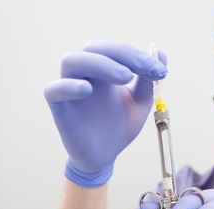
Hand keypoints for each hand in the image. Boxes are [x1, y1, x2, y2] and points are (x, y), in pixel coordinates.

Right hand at [44, 41, 166, 186]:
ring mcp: (70, 88)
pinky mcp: (58, 107)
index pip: (116, 50)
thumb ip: (147, 80)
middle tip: (145, 70)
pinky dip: (68, 86)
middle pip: (94, 48)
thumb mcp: (139, 103)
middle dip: (122, 54)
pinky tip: (87, 90)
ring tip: (126, 77)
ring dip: (99, 63)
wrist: (105, 156)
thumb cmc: (119, 127)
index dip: (138, 56)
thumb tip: (159, 54)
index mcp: (104, 70)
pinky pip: (53, 90)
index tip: (160, 71)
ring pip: (71, 60)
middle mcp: (85, 74)